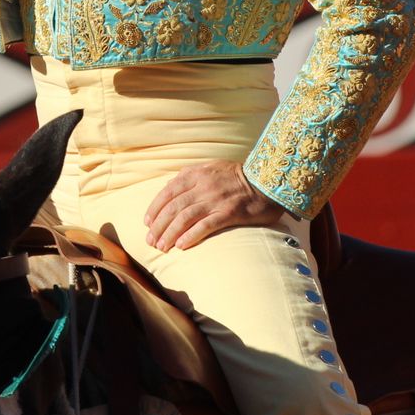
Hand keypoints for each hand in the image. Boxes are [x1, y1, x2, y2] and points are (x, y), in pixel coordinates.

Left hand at [143, 160, 285, 251]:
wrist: (268, 180)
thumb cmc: (238, 176)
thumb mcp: (211, 167)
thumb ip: (191, 175)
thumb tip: (170, 187)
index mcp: (196, 173)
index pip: (168, 191)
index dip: (155, 208)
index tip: (147, 222)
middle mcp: (203, 185)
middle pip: (173, 207)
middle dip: (158, 225)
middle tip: (150, 241)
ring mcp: (216, 199)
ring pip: (185, 218)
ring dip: (170, 233)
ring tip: (161, 247)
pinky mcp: (229, 213)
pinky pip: (205, 226)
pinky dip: (191, 236)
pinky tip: (181, 246)